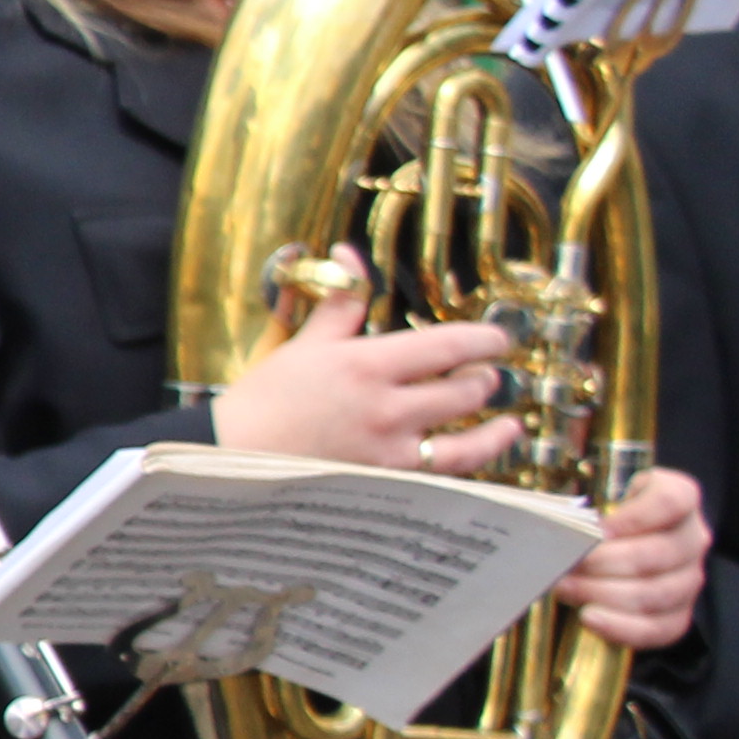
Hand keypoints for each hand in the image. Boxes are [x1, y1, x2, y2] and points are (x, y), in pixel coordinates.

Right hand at [208, 266, 520, 472]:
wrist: (234, 456)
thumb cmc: (265, 400)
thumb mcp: (304, 343)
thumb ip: (339, 302)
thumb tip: (349, 257)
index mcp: (367, 364)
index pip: (448, 346)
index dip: (484, 340)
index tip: (498, 338)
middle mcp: (388, 407)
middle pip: (465, 390)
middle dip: (484, 378)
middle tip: (487, 372)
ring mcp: (391, 449)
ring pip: (467, 438)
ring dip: (492, 425)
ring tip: (504, 417)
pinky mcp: (387, 481)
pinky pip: (446, 472)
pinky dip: (474, 459)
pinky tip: (488, 450)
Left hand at [555, 465, 707, 653]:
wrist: (614, 546)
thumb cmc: (602, 516)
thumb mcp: (598, 495)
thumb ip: (587, 503)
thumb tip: (559, 526)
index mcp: (680, 496)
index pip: (671, 501)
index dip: (634, 517)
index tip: (599, 529)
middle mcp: (693, 537)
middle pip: (657, 553)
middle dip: (604, 562)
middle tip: (568, 564)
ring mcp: (689, 577)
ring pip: (656, 592)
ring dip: (603, 593)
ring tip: (566, 588)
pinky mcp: (680, 612)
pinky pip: (659, 628)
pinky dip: (621, 626)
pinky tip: (589, 616)